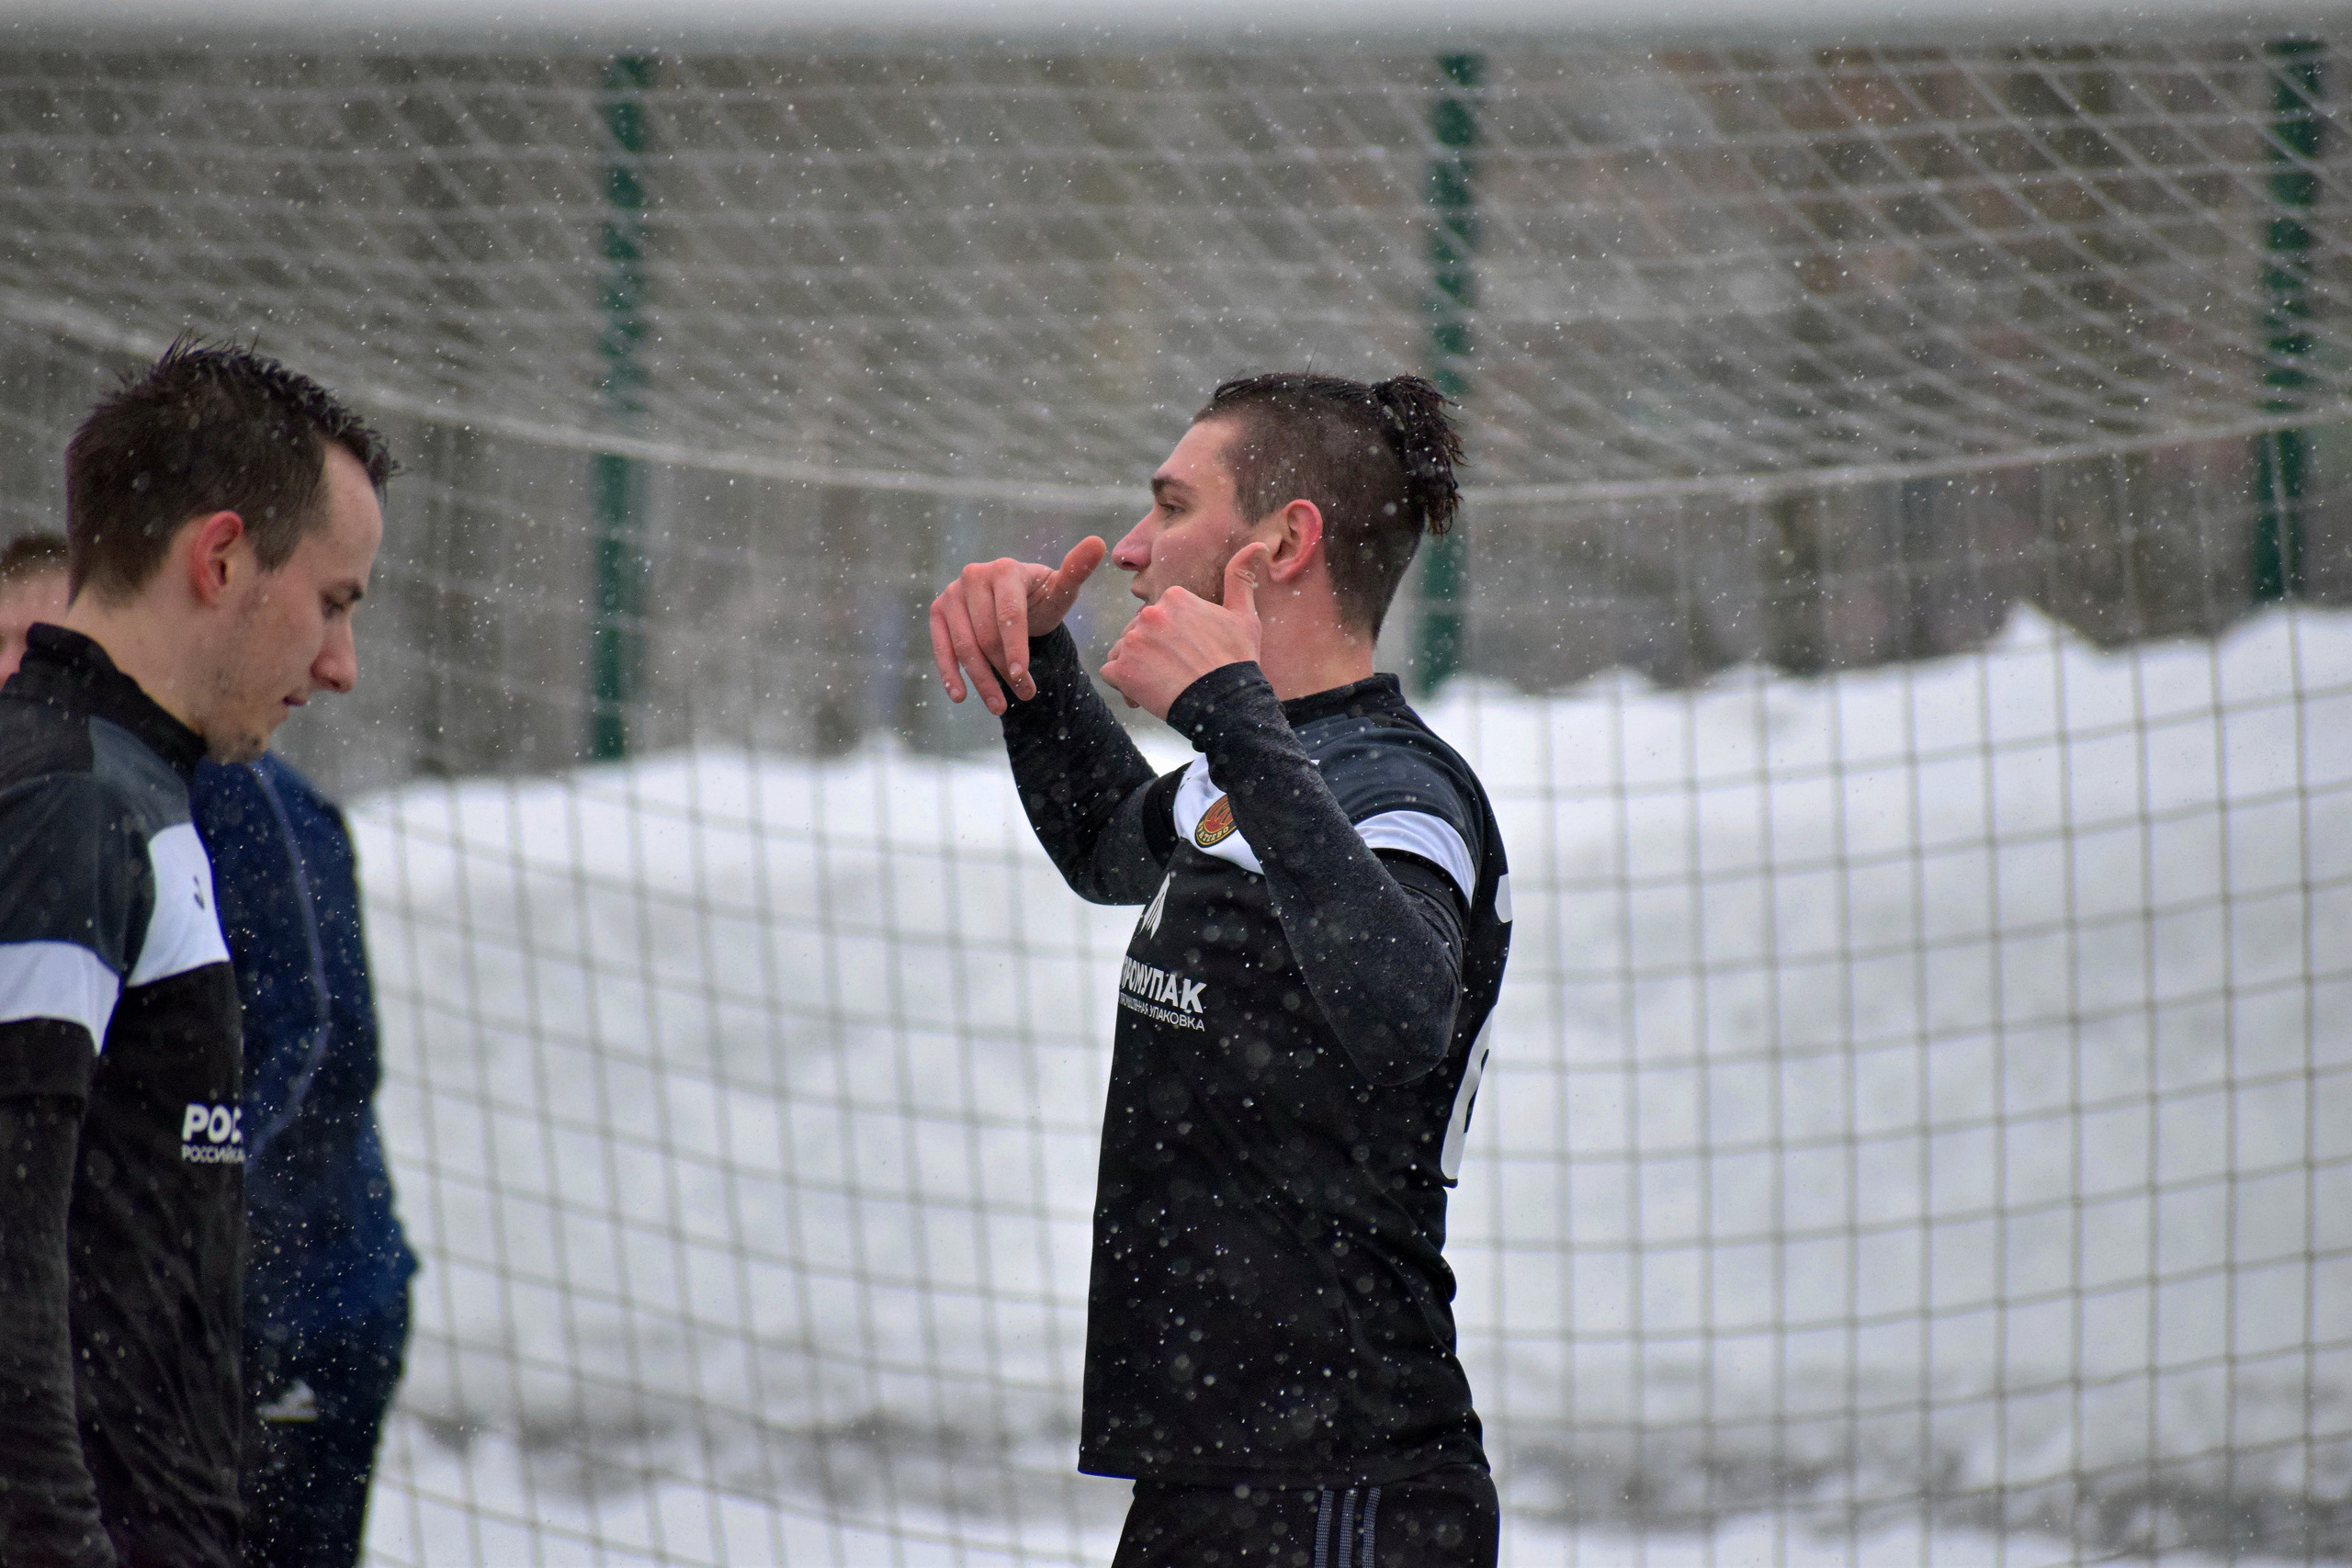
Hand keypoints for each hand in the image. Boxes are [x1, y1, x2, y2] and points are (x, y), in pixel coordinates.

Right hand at [929, 536, 1106, 714]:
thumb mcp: (1061, 590)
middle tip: (1025, 695)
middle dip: (1004, 670)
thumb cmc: (1041, 598)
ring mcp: (952, 593)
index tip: (1022, 676)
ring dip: (981, 681)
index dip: (1015, 648)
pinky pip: (941, 646)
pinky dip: (949, 673)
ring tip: (1000, 707)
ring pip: (965, 646)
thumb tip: (1098, 542)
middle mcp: (973, 576)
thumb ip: (1076, 571)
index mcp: (1005, 569)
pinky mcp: (938, 611)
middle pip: (986, 635)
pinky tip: (961, 696)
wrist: (1014, 600)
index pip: (1009, 615)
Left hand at [1100, 542, 1269, 720]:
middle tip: (1177, 672)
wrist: (1226, 702)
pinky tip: (1148, 692)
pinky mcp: (1121, 668)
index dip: (1170, 638)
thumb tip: (1256, 544)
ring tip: (1163, 683)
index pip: (1159, 617)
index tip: (1188, 654)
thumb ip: (1240, 578)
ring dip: (1136, 667)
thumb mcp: (1243, 615)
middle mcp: (1150, 614)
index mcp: (1174, 597)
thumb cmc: (1236, 660)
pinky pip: (1110, 673)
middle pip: (1138, 632)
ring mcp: (1133, 641)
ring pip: (1123, 651)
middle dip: (1150, 651)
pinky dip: (1124, 684)